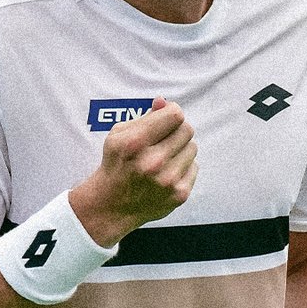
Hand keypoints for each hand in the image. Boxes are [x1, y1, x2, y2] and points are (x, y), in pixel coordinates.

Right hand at [69, 97, 197, 245]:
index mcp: (136, 143)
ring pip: (193, 148)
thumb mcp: (119, 135)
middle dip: (177, 131)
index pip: (175, 115)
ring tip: (163, 158)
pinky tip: (166, 173)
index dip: (172, 113)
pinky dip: (183, 167)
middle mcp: (153, 162)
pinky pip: (194, 167)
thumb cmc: (116, 164)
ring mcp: (168, 180)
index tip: (166, 119)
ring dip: (181, 149)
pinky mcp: (180, 194)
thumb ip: (145, 117)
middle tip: (163, 140)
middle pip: (187, 130)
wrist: (112, 205)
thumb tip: (164, 102)